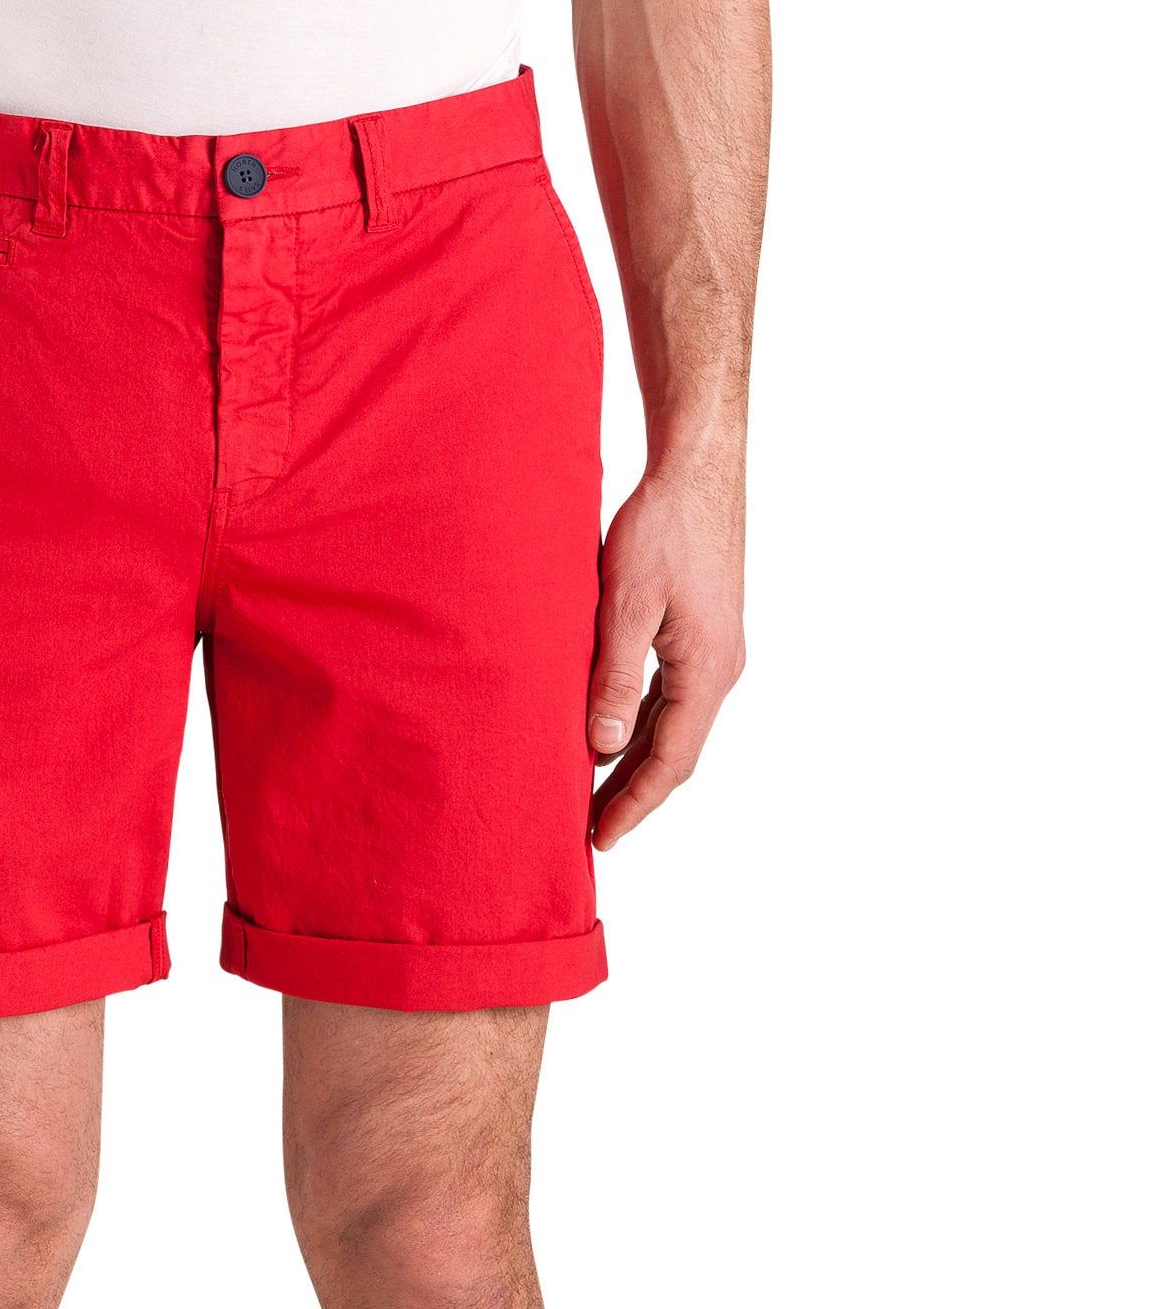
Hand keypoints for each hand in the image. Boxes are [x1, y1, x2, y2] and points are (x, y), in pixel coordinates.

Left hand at [585, 457, 746, 850]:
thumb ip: (614, 679)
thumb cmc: (663, 527)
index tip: (601, 840)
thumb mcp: (627, 604)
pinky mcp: (700, 635)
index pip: (670, 762)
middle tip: (588, 831)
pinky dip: (637, 725)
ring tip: (591, 795)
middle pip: (673, 754)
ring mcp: (713, 653)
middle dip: (632, 795)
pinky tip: (606, 736)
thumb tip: (601, 749)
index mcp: (707, 672)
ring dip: (633, 763)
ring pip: (670, 727)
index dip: (634, 805)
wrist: (697, 468)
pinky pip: (667, 697)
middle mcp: (719, 670)